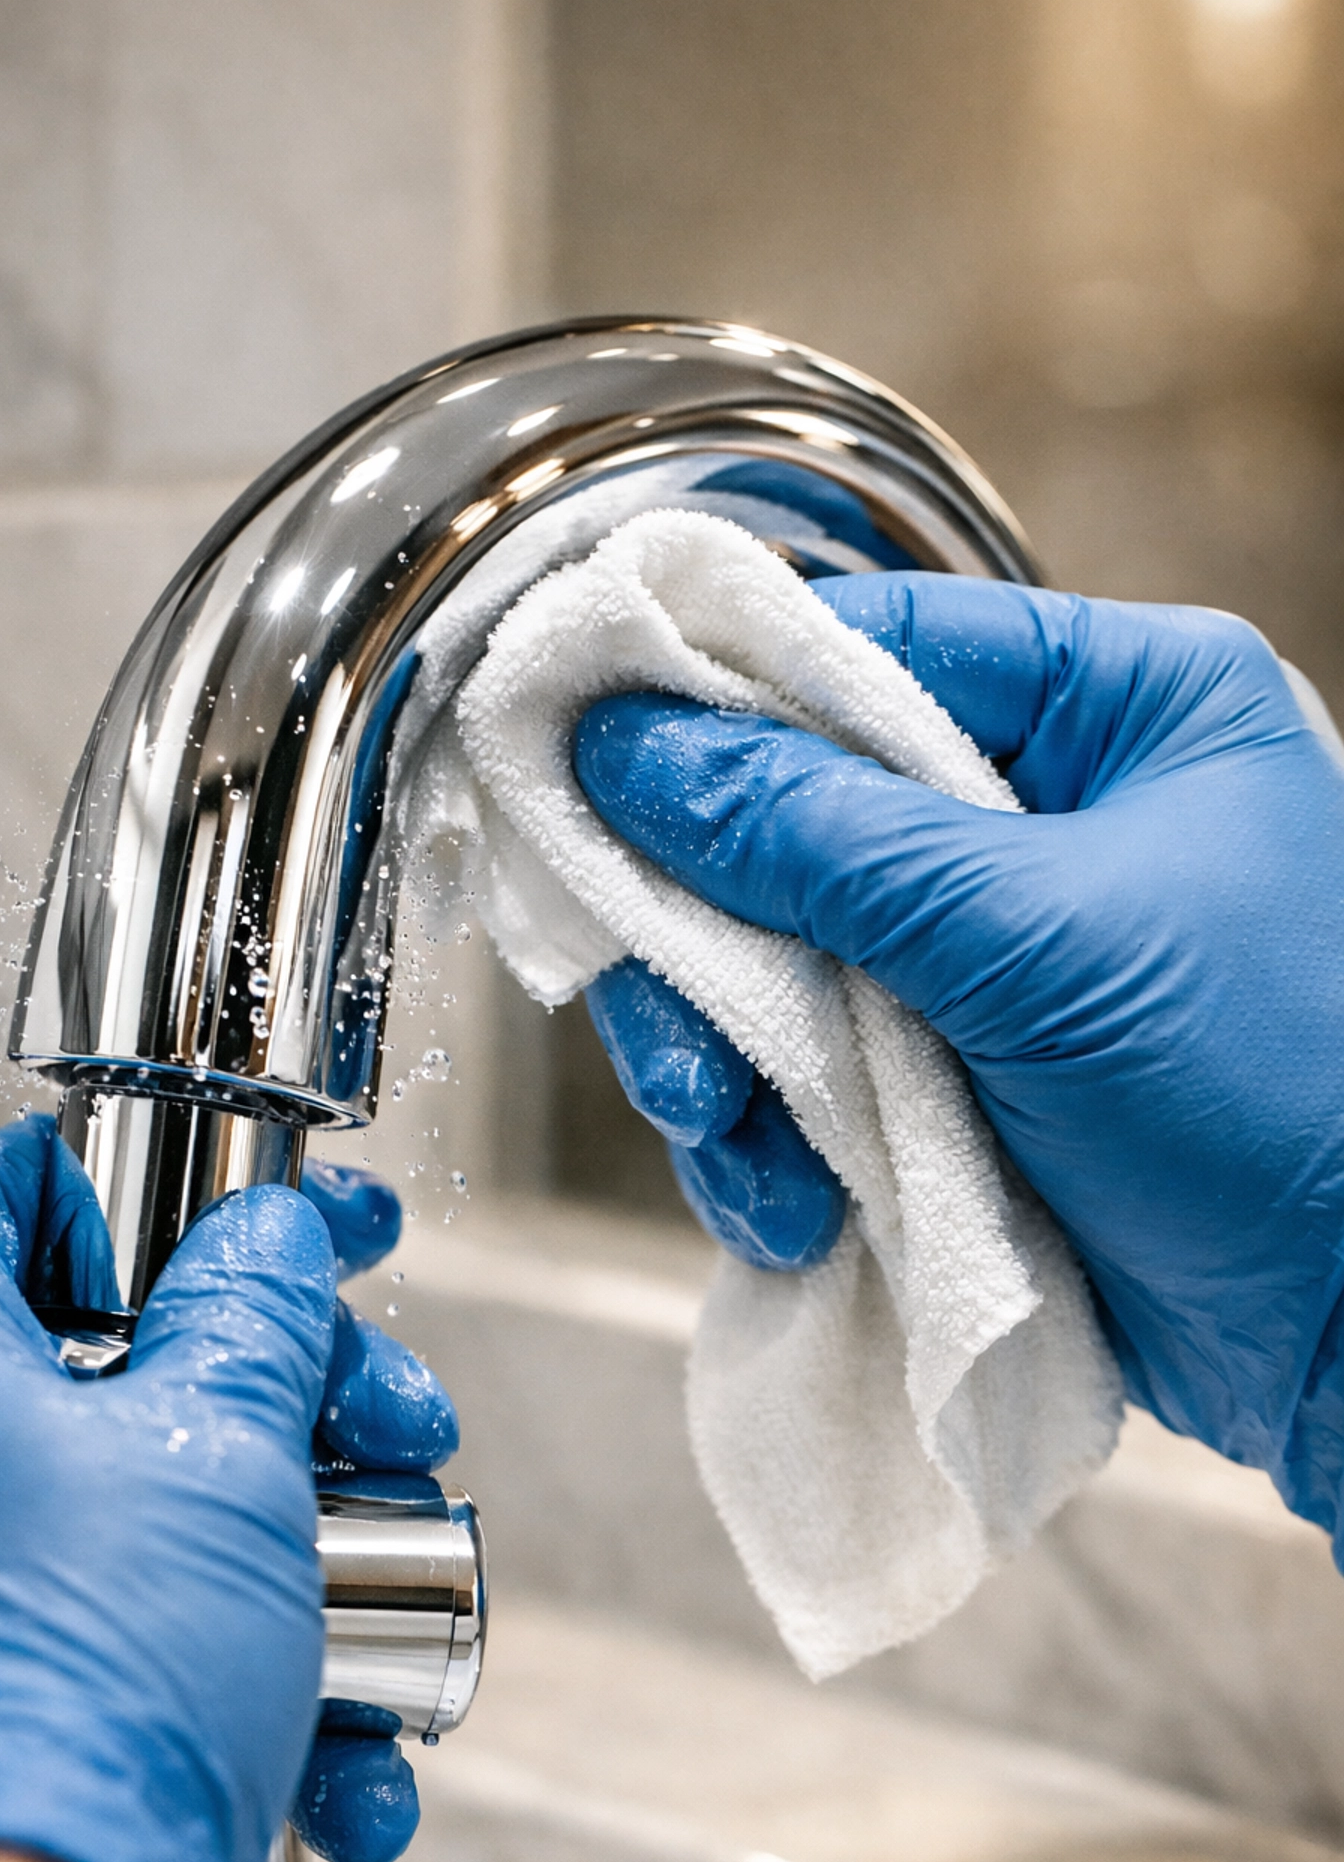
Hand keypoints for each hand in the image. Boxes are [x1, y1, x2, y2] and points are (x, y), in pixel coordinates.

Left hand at [0, 1117, 453, 1861]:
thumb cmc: (76, 1680)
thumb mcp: (218, 1442)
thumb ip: (252, 1312)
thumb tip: (270, 1251)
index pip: (6, 1187)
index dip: (157, 1189)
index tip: (268, 1220)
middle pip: (115, 1355)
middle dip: (291, 1392)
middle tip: (388, 1412)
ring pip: (150, 1507)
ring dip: (303, 1550)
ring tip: (394, 1597)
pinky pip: (140, 1637)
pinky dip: (252, 1676)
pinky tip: (345, 1743)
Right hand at [573, 574, 1343, 1540]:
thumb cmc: (1273, 1096)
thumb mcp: (1033, 942)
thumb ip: (819, 838)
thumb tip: (631, 744)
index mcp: (1114, 705)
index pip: (870, 648)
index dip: (716, 699)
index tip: (588, 757)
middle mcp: (1046, 811)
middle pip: (791, 819)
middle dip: (710, 945)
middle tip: (671, 1038)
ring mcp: (995, 954)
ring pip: (779, 963)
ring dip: (731, 1068)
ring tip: (736, 1153)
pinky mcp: (964, 1079)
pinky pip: (812, 1075)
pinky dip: (777, 1145)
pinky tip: (793, 1213)